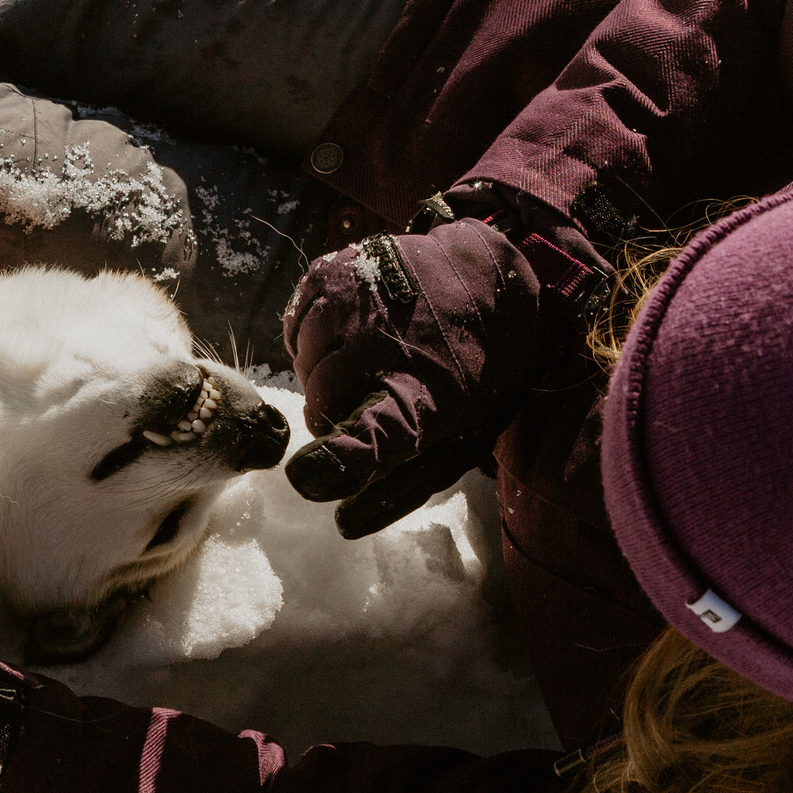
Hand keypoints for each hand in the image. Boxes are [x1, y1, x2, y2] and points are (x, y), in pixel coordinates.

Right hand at [283, 198, 603, 537]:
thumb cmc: (474, 370)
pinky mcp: (339, 269)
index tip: (307, 478)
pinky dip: (307, 341)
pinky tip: (338, 341)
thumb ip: (401, 479)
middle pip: (321, 398)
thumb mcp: (459, 434)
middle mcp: (387, 341)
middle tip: (352, 410)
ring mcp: (359, 299)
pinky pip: (297, 323)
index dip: (338, 459)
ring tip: (349, 371)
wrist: (495, 279)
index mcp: (428, 393)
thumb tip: (343, 523)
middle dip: (327, 416)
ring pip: (304, 359)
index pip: (376, 432)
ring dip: (317, 376)